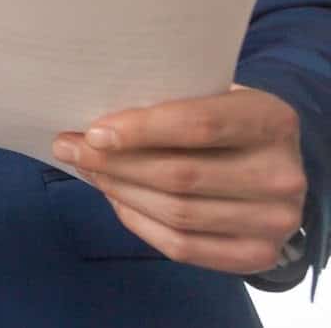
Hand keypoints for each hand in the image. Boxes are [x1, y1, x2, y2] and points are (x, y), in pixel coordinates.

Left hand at [52, 85, 306, 274]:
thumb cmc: (226, 121)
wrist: (274, 166)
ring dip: (120, 191)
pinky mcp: (257, 256)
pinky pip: (183, 246)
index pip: (199, 126)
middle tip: (69, 147)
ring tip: (87, 170)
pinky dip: (139, 222)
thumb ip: (168, 103)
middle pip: (180, 175)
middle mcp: (282, 174)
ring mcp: (275, 221)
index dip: (141, 130)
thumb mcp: (212, 96)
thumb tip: (92, 121)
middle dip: (114, 162)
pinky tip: (115, 199)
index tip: (92, 131)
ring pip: (177, 213)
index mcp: (272, 121)